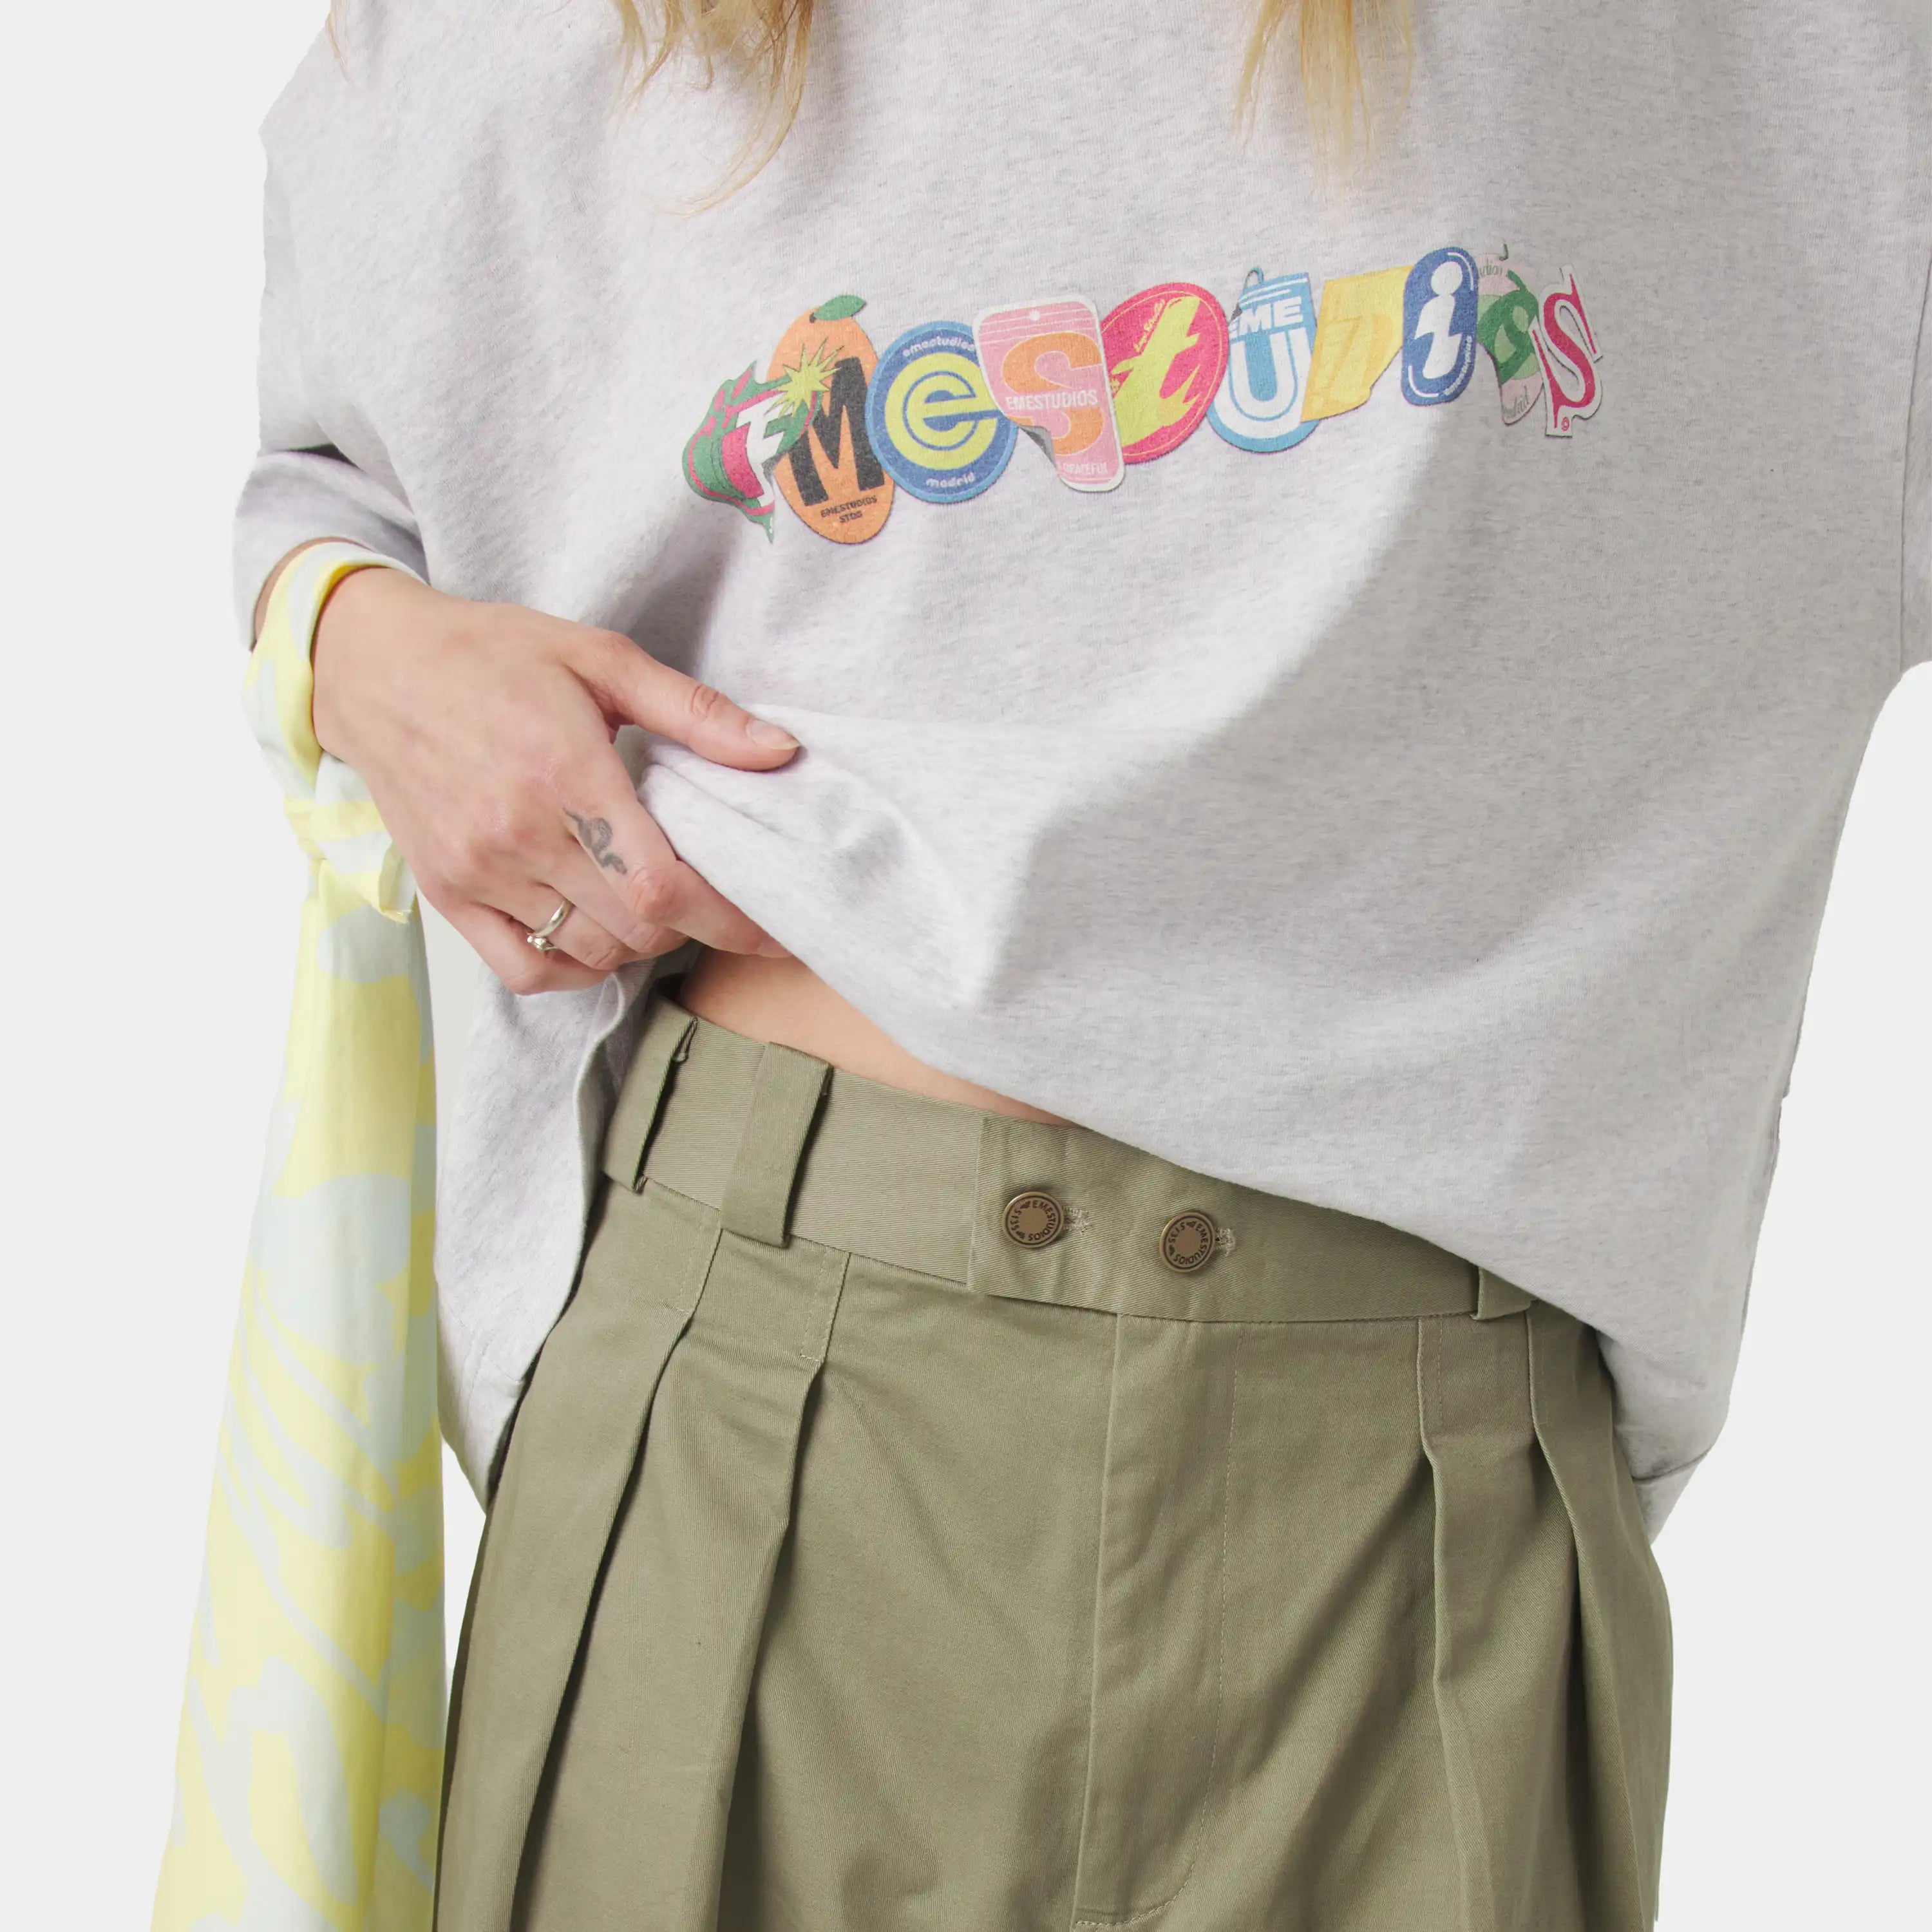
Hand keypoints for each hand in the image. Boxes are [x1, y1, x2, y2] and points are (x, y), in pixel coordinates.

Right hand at [301, 565, 796, 991]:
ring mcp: (478, 872)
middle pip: (635, 928)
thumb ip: (695, 711)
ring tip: (653, 900)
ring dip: (639, 943)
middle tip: (714, 898)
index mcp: (565, 772)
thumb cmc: (492, 656)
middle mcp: (518, 834)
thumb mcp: (601, 658)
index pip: (661, 885)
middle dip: (694, 926)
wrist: (376, 667)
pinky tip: (596, 929)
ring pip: (590, 953)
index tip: (773, 928)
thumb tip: (781, 751)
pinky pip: (527, 970)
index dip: (729, 920)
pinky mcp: (447, 896)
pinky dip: (576, 967)